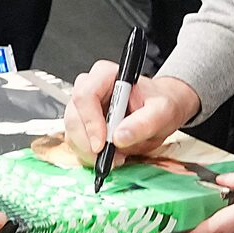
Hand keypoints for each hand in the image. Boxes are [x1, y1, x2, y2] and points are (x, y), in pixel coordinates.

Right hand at [66, 63, 198, 160]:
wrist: (159, 111)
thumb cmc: (159, 105)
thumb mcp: (162, 112)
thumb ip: (144, 123)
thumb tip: (120, 137)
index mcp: (107, 75)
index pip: (86, 95)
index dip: (90, 122)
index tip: (102, 144)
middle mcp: (90, 87)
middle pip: (74, 116)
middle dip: (88, 143)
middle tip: (109, 157)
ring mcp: (83, 106)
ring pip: (71, 132)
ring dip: (88, 151)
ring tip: (116, 156)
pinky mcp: (82, 123)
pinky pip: (75, 142)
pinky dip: (89, 154)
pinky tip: (109, 155)